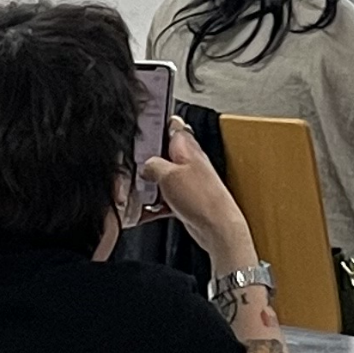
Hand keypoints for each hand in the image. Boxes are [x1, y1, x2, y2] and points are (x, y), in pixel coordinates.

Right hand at [146, 116, 255, 268]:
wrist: (217, 227)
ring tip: (142, 190)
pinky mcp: (187, 199)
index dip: (157, 125)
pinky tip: (150, 209)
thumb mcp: (167, 175)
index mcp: (187, 147)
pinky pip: (166, 197)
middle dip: (148, 160)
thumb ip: (152, 165)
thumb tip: (144, 165)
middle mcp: (190, 162)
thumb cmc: (202, 198)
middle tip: (137, 166)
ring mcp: (189, 181)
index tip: (143, 129)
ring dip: (151, 184)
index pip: (172, 126)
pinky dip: (157, 202)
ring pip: (163, 176)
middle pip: (163, 154)